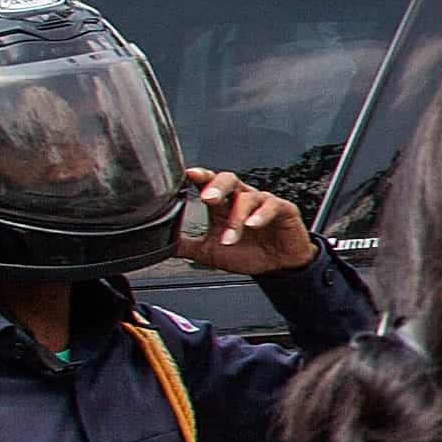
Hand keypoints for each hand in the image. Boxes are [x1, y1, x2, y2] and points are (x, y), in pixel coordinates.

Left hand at [171, 168, 316, 273]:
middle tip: (207, 198)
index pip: (208, 183)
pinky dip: (260, 215)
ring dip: (237, 217)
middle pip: (228, 179)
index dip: (198, 176)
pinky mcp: (283, 210)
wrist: (278, 266)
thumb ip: (185, 245)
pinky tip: (252, 225)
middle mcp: (241, 198)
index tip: (186, 175)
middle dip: (217, 186)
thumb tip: (159, 243)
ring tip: (230, 237)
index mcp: (222, 204)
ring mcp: (262, 202)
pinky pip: (271, 206)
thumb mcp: (209, 253)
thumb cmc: (248, 253)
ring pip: (247, 197)